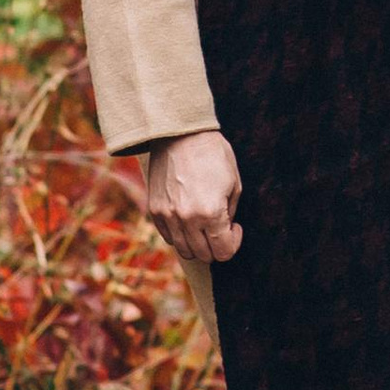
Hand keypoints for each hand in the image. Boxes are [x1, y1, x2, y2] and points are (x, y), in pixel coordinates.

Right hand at [145, 129, 242, 264]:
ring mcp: (167, 216)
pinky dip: (180, 235)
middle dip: (217, 246)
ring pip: (184, 250)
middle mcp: (187, 220)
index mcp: (211, 213)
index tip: (234, 228)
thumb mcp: (234, 183)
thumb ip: (230, 214)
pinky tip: (189, 218)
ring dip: (198, 244)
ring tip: (204, 225)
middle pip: (204, 256)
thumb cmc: (213, 154)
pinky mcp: (154, 210)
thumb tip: (225, 231)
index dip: (234, 243)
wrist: (180, 134)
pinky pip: (168, 237)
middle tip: (221, 228)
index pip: (224, 252)